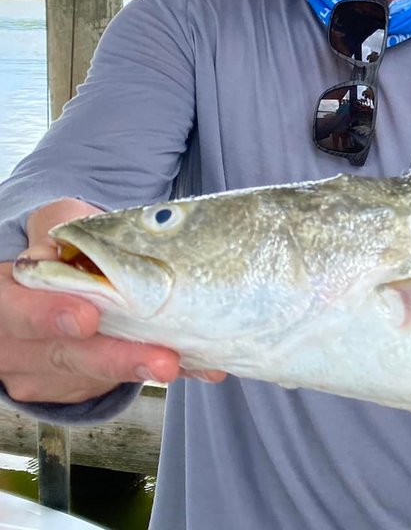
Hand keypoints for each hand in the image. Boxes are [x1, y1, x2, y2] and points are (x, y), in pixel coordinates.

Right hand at [0, 199, 222, 403]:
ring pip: (92, 376)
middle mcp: (15, 341)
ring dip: (142, 369)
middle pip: (62, 355)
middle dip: (115, 358)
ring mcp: (42, 370)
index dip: (48, 314)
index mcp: (6, 295)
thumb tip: (90, 243)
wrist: (66, 287)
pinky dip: (152, 370)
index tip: (87, 319)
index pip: (16, 308)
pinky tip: (190, 364)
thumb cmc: (66, 252)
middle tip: (160, 360)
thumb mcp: (62, 226)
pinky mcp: (73, 387)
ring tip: (182, 361)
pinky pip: (114, 384)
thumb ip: (71, 229)